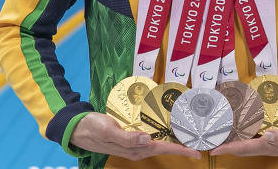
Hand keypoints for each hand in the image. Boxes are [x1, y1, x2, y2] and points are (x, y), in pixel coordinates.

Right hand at [70, 112, 201, 160]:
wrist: (78, 127)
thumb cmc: (93, 129)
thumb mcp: (108, 131)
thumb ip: (127, 137)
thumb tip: (147, 139)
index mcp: (134, 149)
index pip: (162, 148)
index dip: (180, 150)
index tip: (196, 152)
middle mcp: (137, 148)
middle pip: (164, 146)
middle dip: (181, 145)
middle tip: (199, 140)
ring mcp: (134, 143)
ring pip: (159, 141)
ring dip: (173, 138)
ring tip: (188, 133)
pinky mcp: (131, 136)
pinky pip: (150, 135)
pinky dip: (161, 132)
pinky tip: (167, 127)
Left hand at [210, 116, 277, 156]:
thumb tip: (267, 137)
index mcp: (274, 145)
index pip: (246, 148)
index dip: (229, 148)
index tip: (213, 148)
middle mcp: (271, 143)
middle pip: (243, 146)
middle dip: (226, 143)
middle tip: (209, 138)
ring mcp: (274, 138)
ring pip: (249, 138)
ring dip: (234, 135)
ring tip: (219, 129)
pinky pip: (258, 130)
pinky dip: (246, 126)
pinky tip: (240, 121)